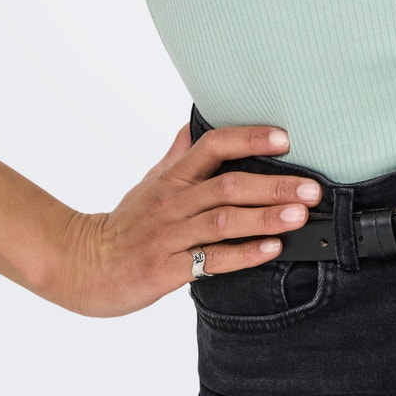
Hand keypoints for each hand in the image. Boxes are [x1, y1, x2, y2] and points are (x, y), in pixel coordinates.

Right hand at [45, 123, 321, 315]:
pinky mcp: (165, 269)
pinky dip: (244, 255)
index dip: (249, 139)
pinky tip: (271, 250)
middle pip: (228, 185)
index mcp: (173, 178)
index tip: (285, 138)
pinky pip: (210, 260)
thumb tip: (193, 126)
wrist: (82, 266)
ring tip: (299, 215)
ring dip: (264, 217)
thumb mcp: (150, 184)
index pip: (213, 146)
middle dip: (273, 185)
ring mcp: (170, 235)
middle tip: (312, 187)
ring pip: (223, 221)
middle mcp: (174, 202)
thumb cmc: (123, 225)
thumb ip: (178, 157)